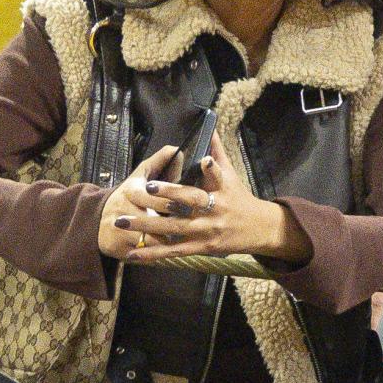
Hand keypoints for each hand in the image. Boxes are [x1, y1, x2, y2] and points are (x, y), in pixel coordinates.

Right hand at [98, 144, 181, 258]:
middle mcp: (123, 210)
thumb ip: (160, 162)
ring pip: (149, 239)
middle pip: (153, 220)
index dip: (175, 200)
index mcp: (131, 190)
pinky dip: (156, 255)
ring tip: (183, 239)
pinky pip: (142, 254)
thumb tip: (176, 149)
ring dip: (166, 241)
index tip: (194, 203)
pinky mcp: (118, 248)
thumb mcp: (141, 175)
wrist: (99, 219)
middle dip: (174, 223)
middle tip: (192, 224)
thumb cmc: (130, 196)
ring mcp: (120, 231)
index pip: (155, 196)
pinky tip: (169, 251)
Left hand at [111, 135, 311, 264]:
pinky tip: (133, 252)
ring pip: (173, 228)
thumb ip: (217, 153)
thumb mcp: (232, 175)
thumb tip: (210, 129)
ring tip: (122, 220)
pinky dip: (153, 253)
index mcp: (223, 189)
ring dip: (146, 224)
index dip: (211, 168)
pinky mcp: (202, 247)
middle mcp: (215, 209)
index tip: (203, 160)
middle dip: (166, 195)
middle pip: (189, 202)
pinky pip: (173, 251)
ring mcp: (207, 230)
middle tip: (142, 188)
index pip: (218, 176)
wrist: (260, 229)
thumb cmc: (240, 198)